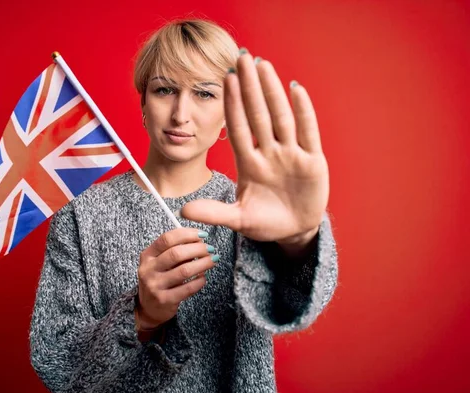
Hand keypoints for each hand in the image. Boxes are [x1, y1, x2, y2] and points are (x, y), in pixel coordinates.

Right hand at [135, 228, 217, 335]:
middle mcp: (148, 269)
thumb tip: (199, 241)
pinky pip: (188, 288)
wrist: (148, 307)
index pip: (166, 239)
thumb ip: (174, 251)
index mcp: (147, 255)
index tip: (202, 234)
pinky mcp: (165, 300)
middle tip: (210, 248)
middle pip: (176, 253)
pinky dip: (199, 281)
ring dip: (203, 263)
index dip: (187, 234)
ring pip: (184, 270)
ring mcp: (155, 285)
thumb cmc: (159, 279)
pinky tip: (203, 277)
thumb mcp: (159, 263)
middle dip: (197, 248)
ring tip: (212, 260)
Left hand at [181, 51, 328, 245]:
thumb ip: (214, 213)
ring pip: (281, 117)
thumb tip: (182, 212)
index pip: (238, 128)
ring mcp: (291, 155)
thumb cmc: (264, 222)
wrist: (293, 231)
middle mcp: (269, 153)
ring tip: (263, 65)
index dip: (232, 104)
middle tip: (241, 58)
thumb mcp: (238, 219)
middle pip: (258, 114)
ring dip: (272, 91)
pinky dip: (304, 111)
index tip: (224, 79)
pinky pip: (308, 132)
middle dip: (250, 87)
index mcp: (250, 164)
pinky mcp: (313, 161)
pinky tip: (296, 89)